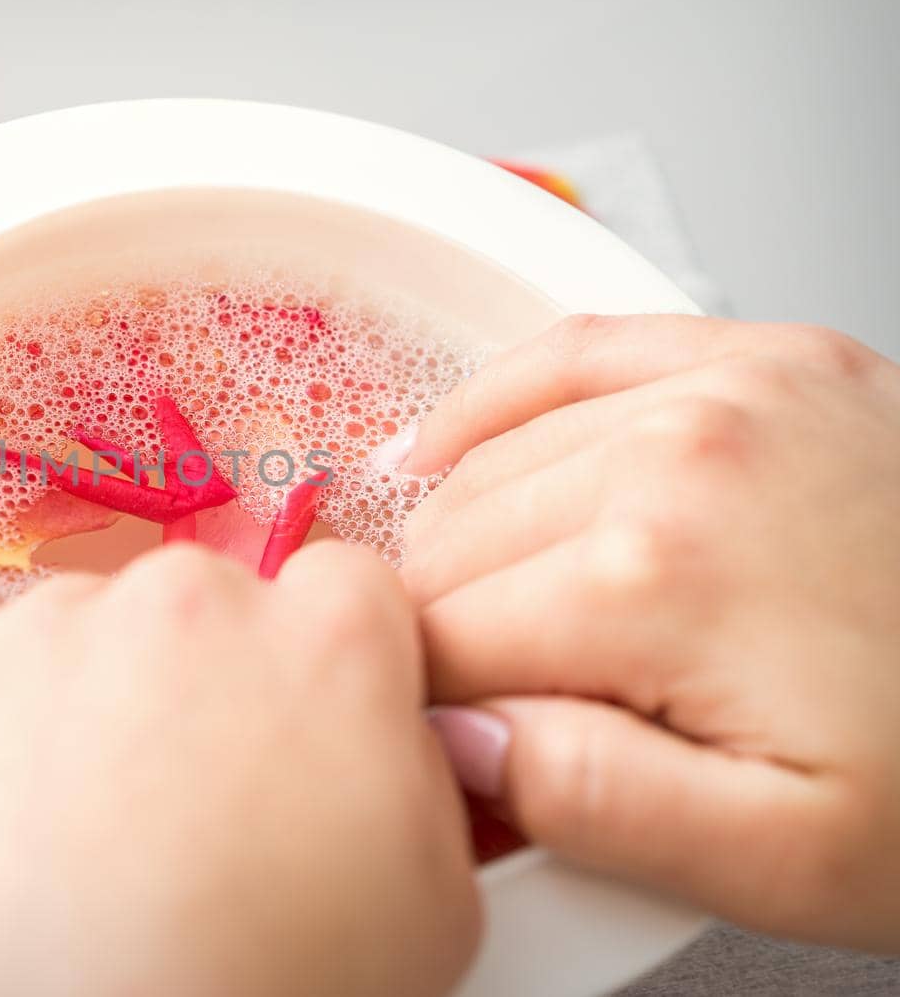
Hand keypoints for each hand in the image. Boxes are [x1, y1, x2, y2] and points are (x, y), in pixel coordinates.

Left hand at [0, 543, 479, 996]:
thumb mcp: (432, 909)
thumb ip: (422, 779)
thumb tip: (393, 734)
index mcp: (322, 644)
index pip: (342, 594)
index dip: (320, 669)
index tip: (295, 725)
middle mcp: (179, 606)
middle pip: (199, 603)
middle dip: (194, 687)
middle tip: (176, 811)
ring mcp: (32, 633)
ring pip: (67, 621)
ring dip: (72, 695)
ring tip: (63, 832)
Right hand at [401, 314, 899, 949]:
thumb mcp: (786, 862)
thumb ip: (594, 805)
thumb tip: (457, 739)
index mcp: (653, 581)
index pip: (440, 644)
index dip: (429, 716)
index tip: (464, 756)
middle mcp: (673, 458)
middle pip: (449, 555)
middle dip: (452, 638)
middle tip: (504, 709)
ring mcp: (719, 390)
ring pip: (485, 465)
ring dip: (463, 544)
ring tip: (502, 619)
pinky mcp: (759, 359)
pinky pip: (568, 352)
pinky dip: (490, 404)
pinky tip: (447, 451)